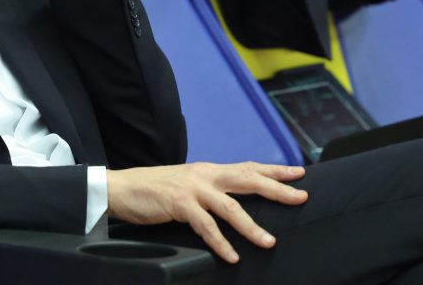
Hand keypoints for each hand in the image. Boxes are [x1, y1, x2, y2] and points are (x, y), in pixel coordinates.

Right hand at [107, 162, 307, 263]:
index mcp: (208, 170)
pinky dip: (221, 242)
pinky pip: (206, 226)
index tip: (299, 173)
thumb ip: (209, 190)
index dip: (274, 170)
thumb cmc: (154, 189)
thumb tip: (233, 202)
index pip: (247, 167)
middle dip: (276, 188)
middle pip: (247, 179)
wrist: (122, 188)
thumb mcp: (187, 184)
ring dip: (252, 226)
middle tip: (300, 197)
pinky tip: (232, 255)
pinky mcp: (179, 204)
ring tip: (269, 242)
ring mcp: (192, 189)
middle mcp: (204, 175)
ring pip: (231, 207)